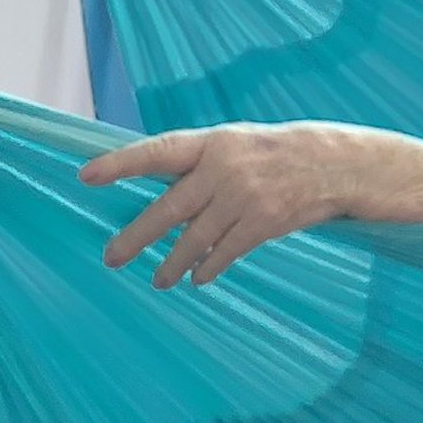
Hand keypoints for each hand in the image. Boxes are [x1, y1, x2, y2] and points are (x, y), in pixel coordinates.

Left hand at [80, 123, 366, 287]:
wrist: (336, 164)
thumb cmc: (278, 153)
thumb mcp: (237, 143)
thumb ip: (200, 163)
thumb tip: (158, 189)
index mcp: (213, 142)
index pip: (157, 151)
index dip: (120, 164)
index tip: (86, 176)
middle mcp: (224, 169)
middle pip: (168, 208)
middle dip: (136, 236)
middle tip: (111, 257)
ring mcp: (244, 197)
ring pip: (195, 238)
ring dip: (173, 263)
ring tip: (158, 280)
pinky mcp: (264, 223)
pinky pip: (225, 252)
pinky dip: (208, 267)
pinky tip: (197, 279)